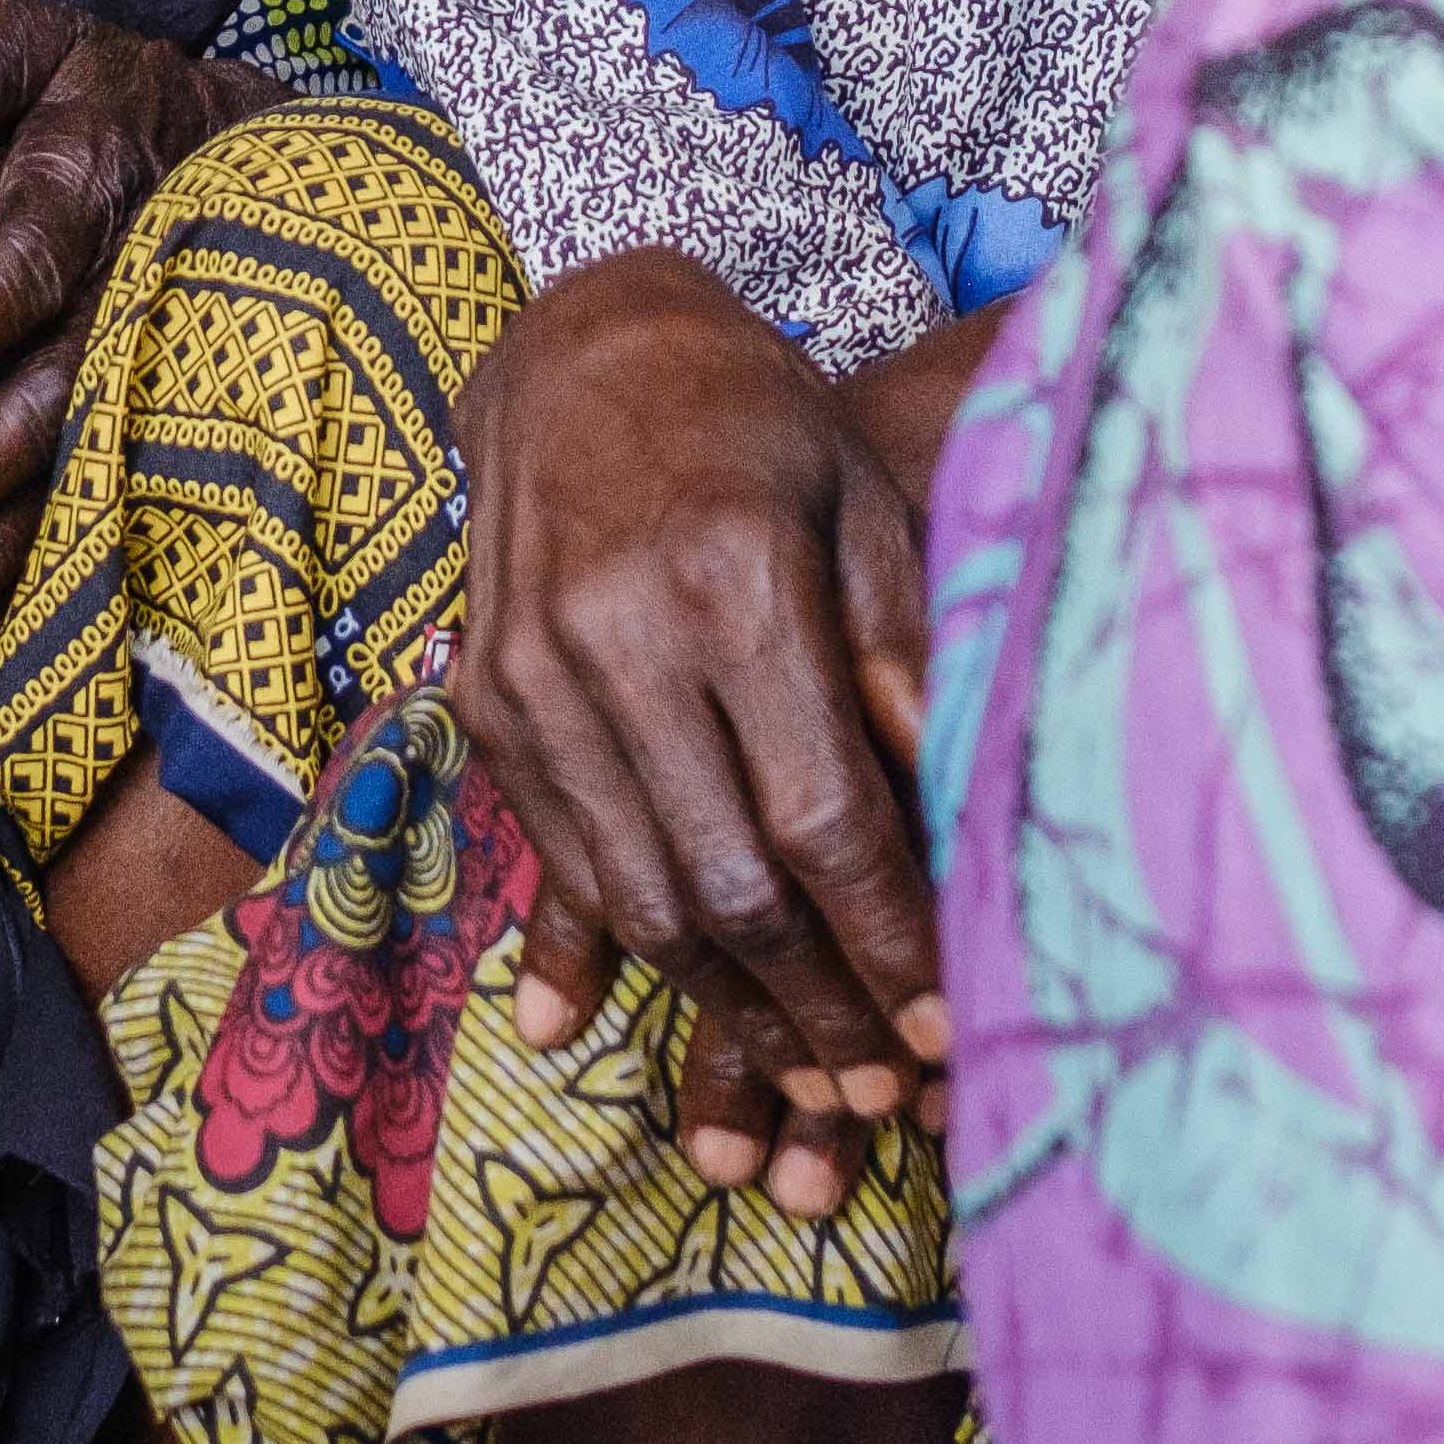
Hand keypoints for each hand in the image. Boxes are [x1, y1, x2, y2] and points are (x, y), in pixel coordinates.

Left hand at [0, 0, 248, 661]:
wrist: (240, 146)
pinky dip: (41, 584)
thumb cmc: (92, 91)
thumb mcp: (35, 41)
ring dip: (1, 554)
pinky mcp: (146, 423)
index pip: (27, 262)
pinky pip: (102, 510)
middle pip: (56, 392)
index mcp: (88, 187)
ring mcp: (145, 368)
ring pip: (80, 469)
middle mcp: (125, 290)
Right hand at [444, 251, 947, 1219]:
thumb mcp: (862, 508)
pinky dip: (631, 955)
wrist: (582, 351)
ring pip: (637, 898)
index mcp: (728, 579)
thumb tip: (959, 820)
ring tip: (815, 1080)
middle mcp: (612, 637)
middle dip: (818, 1012)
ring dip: (731, 1008)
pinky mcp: (485, 706)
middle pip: (725, 884)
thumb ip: (908, 659)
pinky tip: (698, 1016)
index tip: (951, 1030)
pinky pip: (564, 865)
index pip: (820, 817)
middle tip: (889, 1092)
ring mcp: (530, 677)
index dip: (889, 942)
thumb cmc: (757, 428)